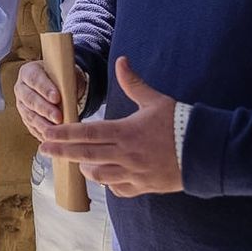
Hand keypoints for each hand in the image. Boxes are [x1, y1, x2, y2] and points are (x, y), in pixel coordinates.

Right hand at [15, 59, 87, 141]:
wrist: (60, 87)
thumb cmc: (62, 79)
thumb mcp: (66, 75)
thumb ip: (65, 82)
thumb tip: (69, 96)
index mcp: (29, 72)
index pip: (34, 78)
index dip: (45, 88)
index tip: (57, 97)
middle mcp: (21, 88)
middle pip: (30, 99)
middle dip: (45, 110)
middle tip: (58, 117)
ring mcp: (22, 104)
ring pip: (30, 115)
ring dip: (43, 124)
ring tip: (56, 131)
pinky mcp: (25, 118)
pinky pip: (32, 127)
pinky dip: (42, 133)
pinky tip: (52, 137)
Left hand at [39, 57, 181, 195]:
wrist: (209, 151)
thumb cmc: (182, 123)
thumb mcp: (156, 100)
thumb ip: (133, 83)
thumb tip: (121, 60)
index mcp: (126, 132)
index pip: (87, 133)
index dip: (64, 134)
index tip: (47, 133)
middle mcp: (126, 155)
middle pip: (85, 155)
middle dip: (62, 152)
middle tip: (43, 149)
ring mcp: (135, 173)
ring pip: (99, 175)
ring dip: (85, 168)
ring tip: (78, 161)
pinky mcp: (145, 187)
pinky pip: (119, 190)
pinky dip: (109, 184)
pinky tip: (106, 176)